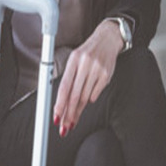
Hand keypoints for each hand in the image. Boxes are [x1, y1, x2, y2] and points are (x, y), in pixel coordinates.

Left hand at [52, 20, 123, 135]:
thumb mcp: (75, 59)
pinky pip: (95, 94)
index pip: (64, 86)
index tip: (56, 116)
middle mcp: (86, 64)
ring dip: (78, 112)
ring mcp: (97, 69)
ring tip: (73, 121)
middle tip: (64, 126)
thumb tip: (62, 101)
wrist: (108, 38)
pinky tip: (87, 102)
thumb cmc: (89, 51)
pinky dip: (90, 100)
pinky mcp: (107, 75)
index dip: (60, 103)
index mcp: (74, 59)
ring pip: (85, 97)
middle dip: (69, 113)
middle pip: (75, 95)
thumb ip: (70, 77)